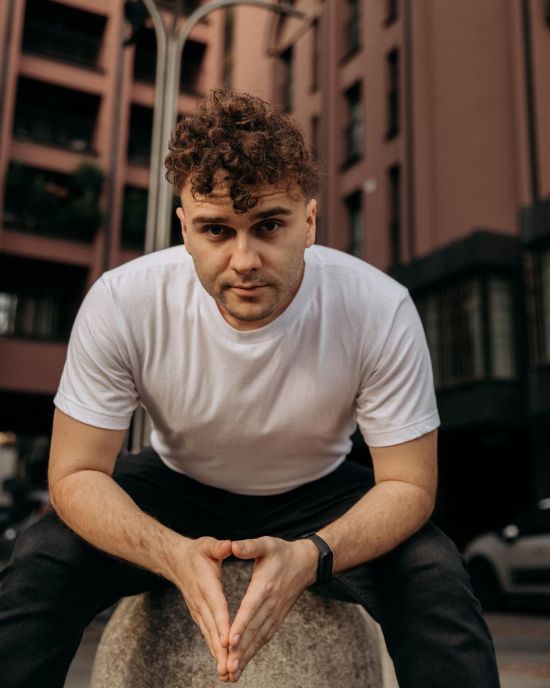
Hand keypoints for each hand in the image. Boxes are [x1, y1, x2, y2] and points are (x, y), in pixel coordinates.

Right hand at [172, 537, 232, 680]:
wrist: (176, 561)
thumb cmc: (197, 552)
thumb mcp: (208, 545)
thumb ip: (218, 547)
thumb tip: (229, 545)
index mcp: (206, 585)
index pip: (216, 606)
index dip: (221, 623)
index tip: (228, 640)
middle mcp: (201, 602)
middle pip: (212, 628)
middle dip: (221, 649)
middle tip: (229, 668)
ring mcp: (198, 611)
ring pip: (209, 636)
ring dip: (218, 655)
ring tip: (227, 674)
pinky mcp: (199, 616)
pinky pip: (208, 635)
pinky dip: (215, 650)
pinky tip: (222, 664)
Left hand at [225, 536, 317, 681]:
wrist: (306, 563)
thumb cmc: (282, 552)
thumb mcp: (266, 544)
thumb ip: (249, 546)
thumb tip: (232, 546)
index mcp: (265, 585)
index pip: (251, 608)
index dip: (241, 624)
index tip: (230, 641)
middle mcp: (271, 603)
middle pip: (254, 629)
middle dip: (240, 650)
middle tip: (227, 667)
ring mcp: (275, 613)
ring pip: (259, 638)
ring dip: (246, 656)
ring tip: (232, 673)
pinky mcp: (277, 618)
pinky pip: (264, 637)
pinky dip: (254, 651)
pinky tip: (244, 663)